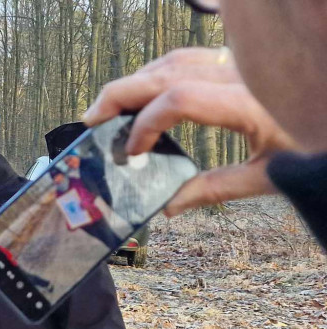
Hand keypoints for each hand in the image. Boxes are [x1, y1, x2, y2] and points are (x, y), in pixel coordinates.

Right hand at [83, 47, 297, 216]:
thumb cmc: (317, 148)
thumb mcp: (270, 177)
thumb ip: (215, 189)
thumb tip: (168, 206)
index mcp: (247, 104)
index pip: (176, 101)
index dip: (143, 125)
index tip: (129, 155)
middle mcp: (240, 75)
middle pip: (165, 71)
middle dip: (120, 93)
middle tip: (91, 119)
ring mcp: (240, 64)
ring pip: (174, 59)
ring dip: (136, 80)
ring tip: (110, 107)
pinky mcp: (241, 64)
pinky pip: (191, 56)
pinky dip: (159, 71)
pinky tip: (145, 90)